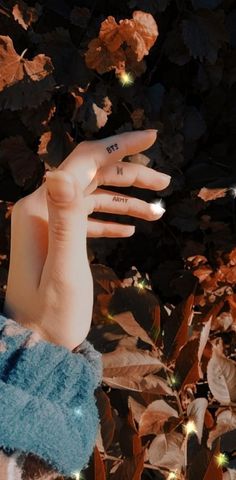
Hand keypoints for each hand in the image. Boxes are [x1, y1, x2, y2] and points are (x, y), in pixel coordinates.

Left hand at [4, 130, 170, 349]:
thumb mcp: (63, 269)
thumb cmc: (51, 314)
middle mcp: (41, 208)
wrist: (34, 343)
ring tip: (157, 212)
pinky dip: (110, 219)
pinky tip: (130, 227)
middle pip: (91, 177)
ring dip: (125, 201)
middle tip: (165, 185)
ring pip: (93, 197)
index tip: (153, 135)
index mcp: (40, 208)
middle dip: (130, 176)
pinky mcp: (56, 238)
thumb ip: (64, 219)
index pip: (84, 162)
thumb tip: (58, 172)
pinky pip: (87, 219)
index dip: (120, 146)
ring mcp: (48, 223)